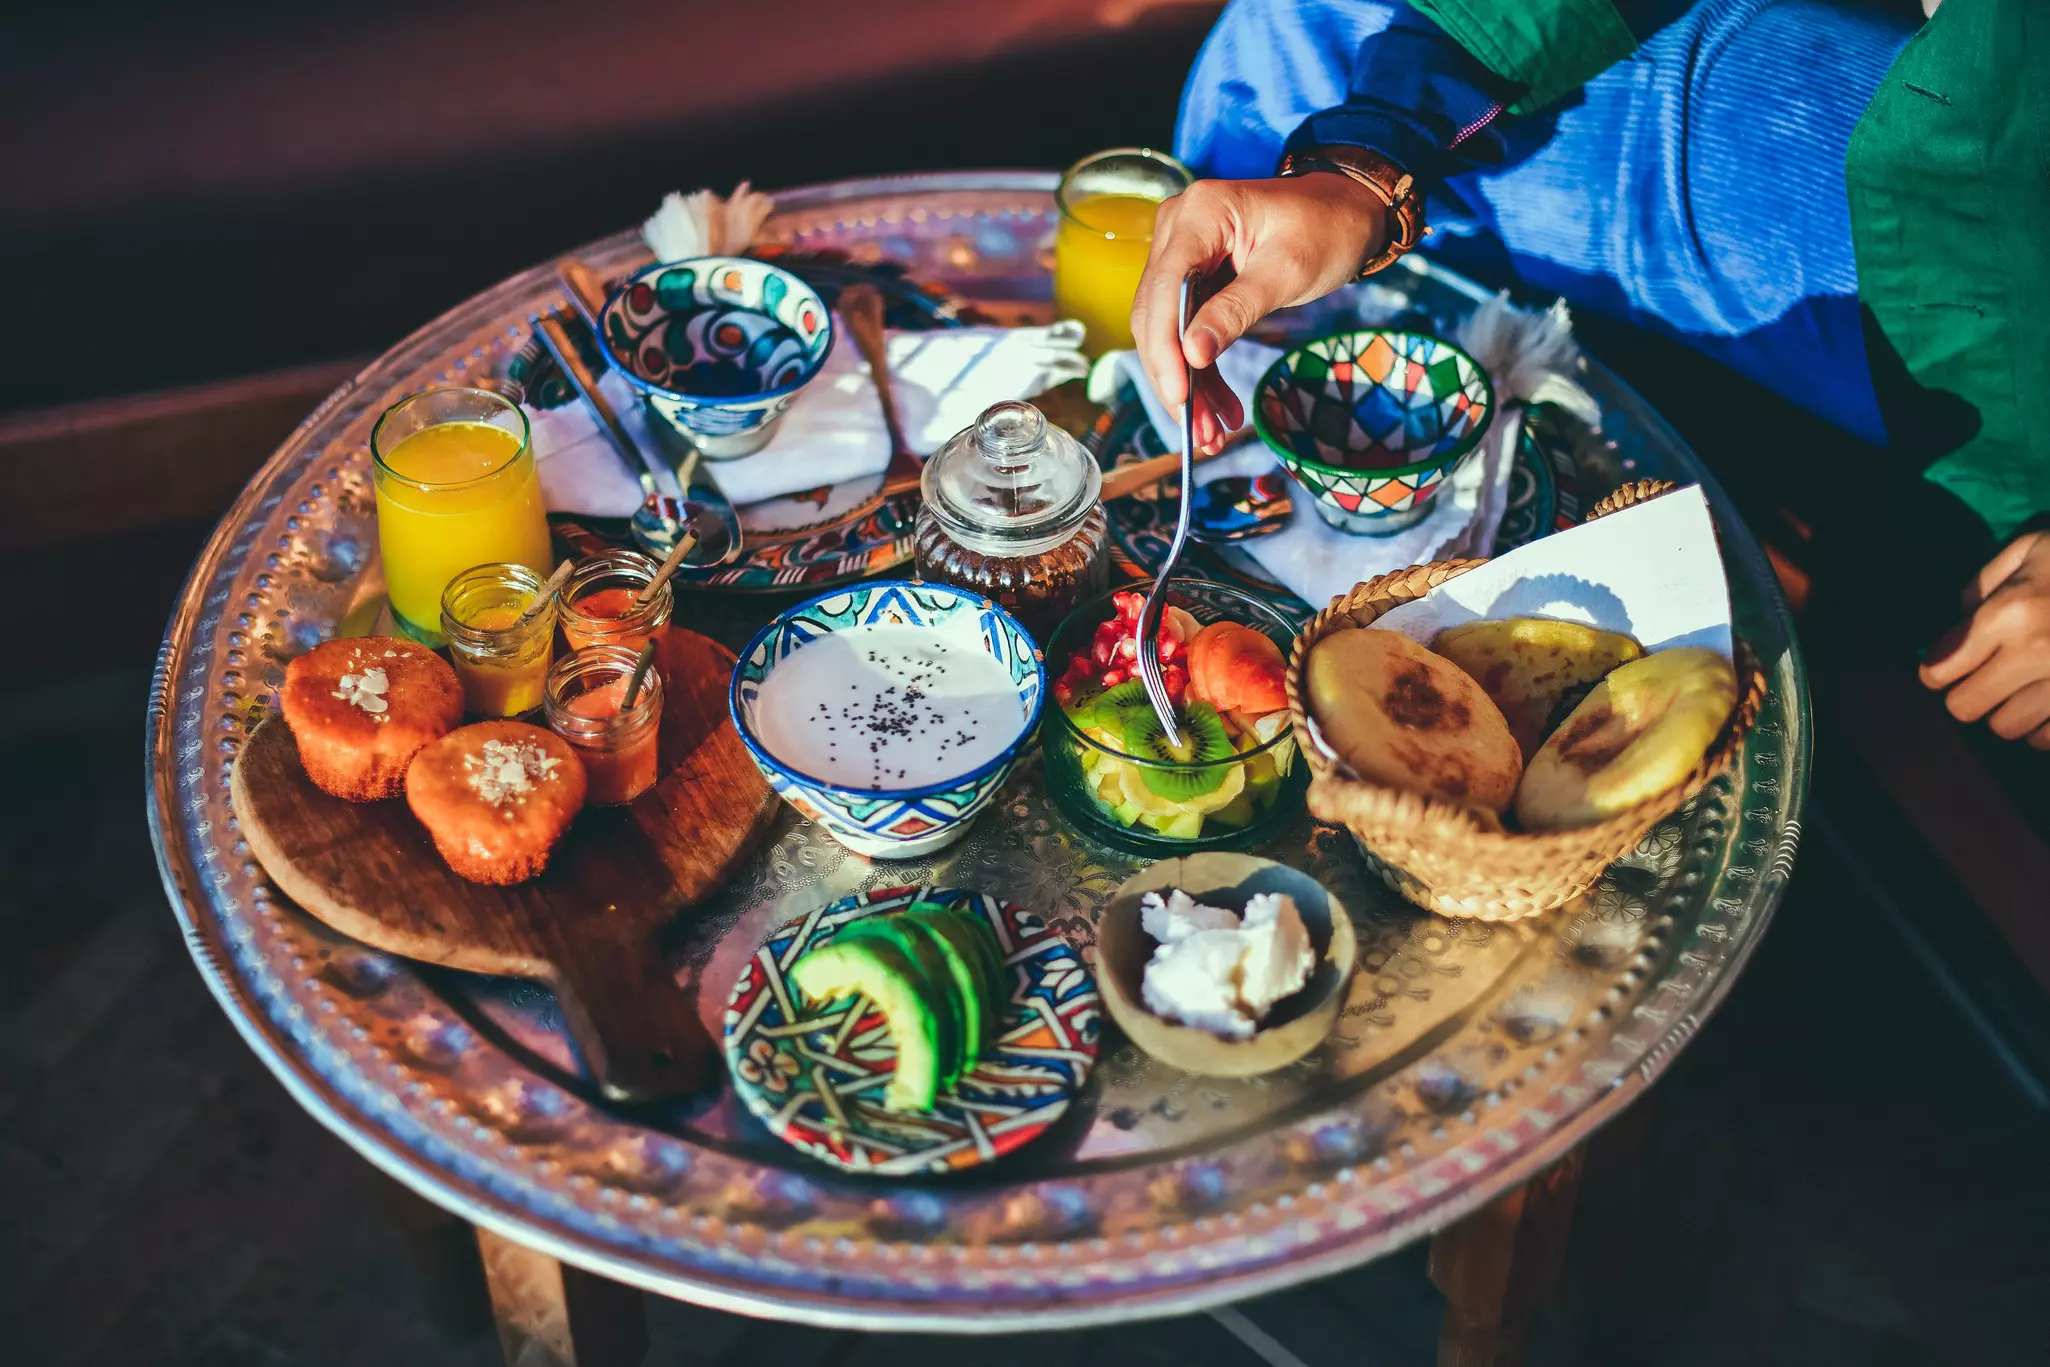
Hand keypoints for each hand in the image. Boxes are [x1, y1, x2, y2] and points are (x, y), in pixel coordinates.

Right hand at [1131, 173, 1390, 452]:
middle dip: (1175, 377)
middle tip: (1198, 430)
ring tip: (1211, 431)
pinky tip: (1218, 405)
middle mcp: (1178, 228)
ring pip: (1166, 329)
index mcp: (1201, 213)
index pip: (1165, 288)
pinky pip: (1185, 328)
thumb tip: (1193, 354)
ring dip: (1187, 383)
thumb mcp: (1286, 272)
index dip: (1165, 348)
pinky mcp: (1192, 275)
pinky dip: (1200, 369)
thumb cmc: (1325, 230)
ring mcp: (1181, 251)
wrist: (1344, 211)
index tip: (1178, 396)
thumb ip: (1236, 311)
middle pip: (1155, 314)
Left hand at [1920, 530, 2049, 746]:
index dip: (1938, 670)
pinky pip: (2047, 739)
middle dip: (1968, 694)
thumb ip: (1983, 583)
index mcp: (2010, 612)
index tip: (1948, 665)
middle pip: (1965, 708)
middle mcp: (2036, 653)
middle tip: (1984, 677)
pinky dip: (2043, 727)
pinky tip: (2049, 701)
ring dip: (2007, 712)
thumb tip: (1955, 620)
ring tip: (2024, 687)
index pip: (1941, 669)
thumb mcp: (2032, 547)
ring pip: (2006, 729)